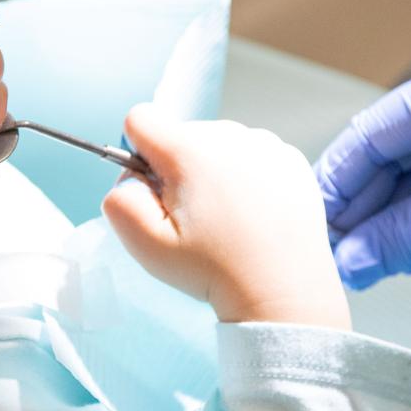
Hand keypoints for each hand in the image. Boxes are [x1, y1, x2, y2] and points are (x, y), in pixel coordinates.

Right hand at [102, 104, 349, 327]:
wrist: (283, 290)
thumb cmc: (215, 271)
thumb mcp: (147, 245)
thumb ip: (120, 202)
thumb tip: (128, 176)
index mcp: (189, 150)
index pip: (141, 119)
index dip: (137, 155)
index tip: (156, 190)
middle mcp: (228, 135)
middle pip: (181, 133)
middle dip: (178, 168)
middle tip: (196, 218)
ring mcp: (264, 143)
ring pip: (217, 143)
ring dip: (213, 171)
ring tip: (229, 219)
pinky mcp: (290, 158)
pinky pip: (251, 154)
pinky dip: (247, 176)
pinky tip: (254, 214)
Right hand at [315, 45, 410, 289]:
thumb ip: (396, 236)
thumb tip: (347, 263)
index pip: (379, 127)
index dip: (340, 176)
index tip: (312, 221)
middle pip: (397, 153)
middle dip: (363, 205)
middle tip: (331, 253)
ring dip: (389, 223)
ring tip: (358, 267)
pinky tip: (395, 260)